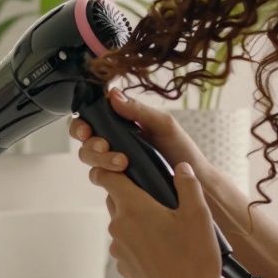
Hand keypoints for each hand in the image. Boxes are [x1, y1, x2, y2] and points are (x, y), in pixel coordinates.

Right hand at [68, 89, 208, 179]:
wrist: (195, 183)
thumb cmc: (182, 151)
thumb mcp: (163, 124)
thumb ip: (138, 110)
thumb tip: (113, 94)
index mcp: (122, 124)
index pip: (92, 119)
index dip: (82, 123)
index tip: (87, 130)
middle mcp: (115, 142)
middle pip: (86, 141)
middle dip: (91, 145)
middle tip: (106, 147)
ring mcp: (115, 163)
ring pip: (90, 160)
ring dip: (99, 160)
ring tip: (122, 163)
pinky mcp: (118, 182)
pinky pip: (100, 179)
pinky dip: (104, 176)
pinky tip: (121, 176)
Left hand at [91, 160, 226, 277]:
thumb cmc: (194, 260)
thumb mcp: (198, 215)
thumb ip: (187, 185)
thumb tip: (181, 168)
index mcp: (133, 209)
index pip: (107, 177)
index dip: (112, 167)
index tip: (123, 164)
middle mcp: (119, 228)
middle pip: (115, 200)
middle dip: (131, 194)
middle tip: (157, 197)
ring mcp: (120, 250)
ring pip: (122, 224)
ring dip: (137, 220)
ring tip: (166, 227)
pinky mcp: (125, 268)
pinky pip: (127, 246)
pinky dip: (140, 242)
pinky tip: (163, 250)